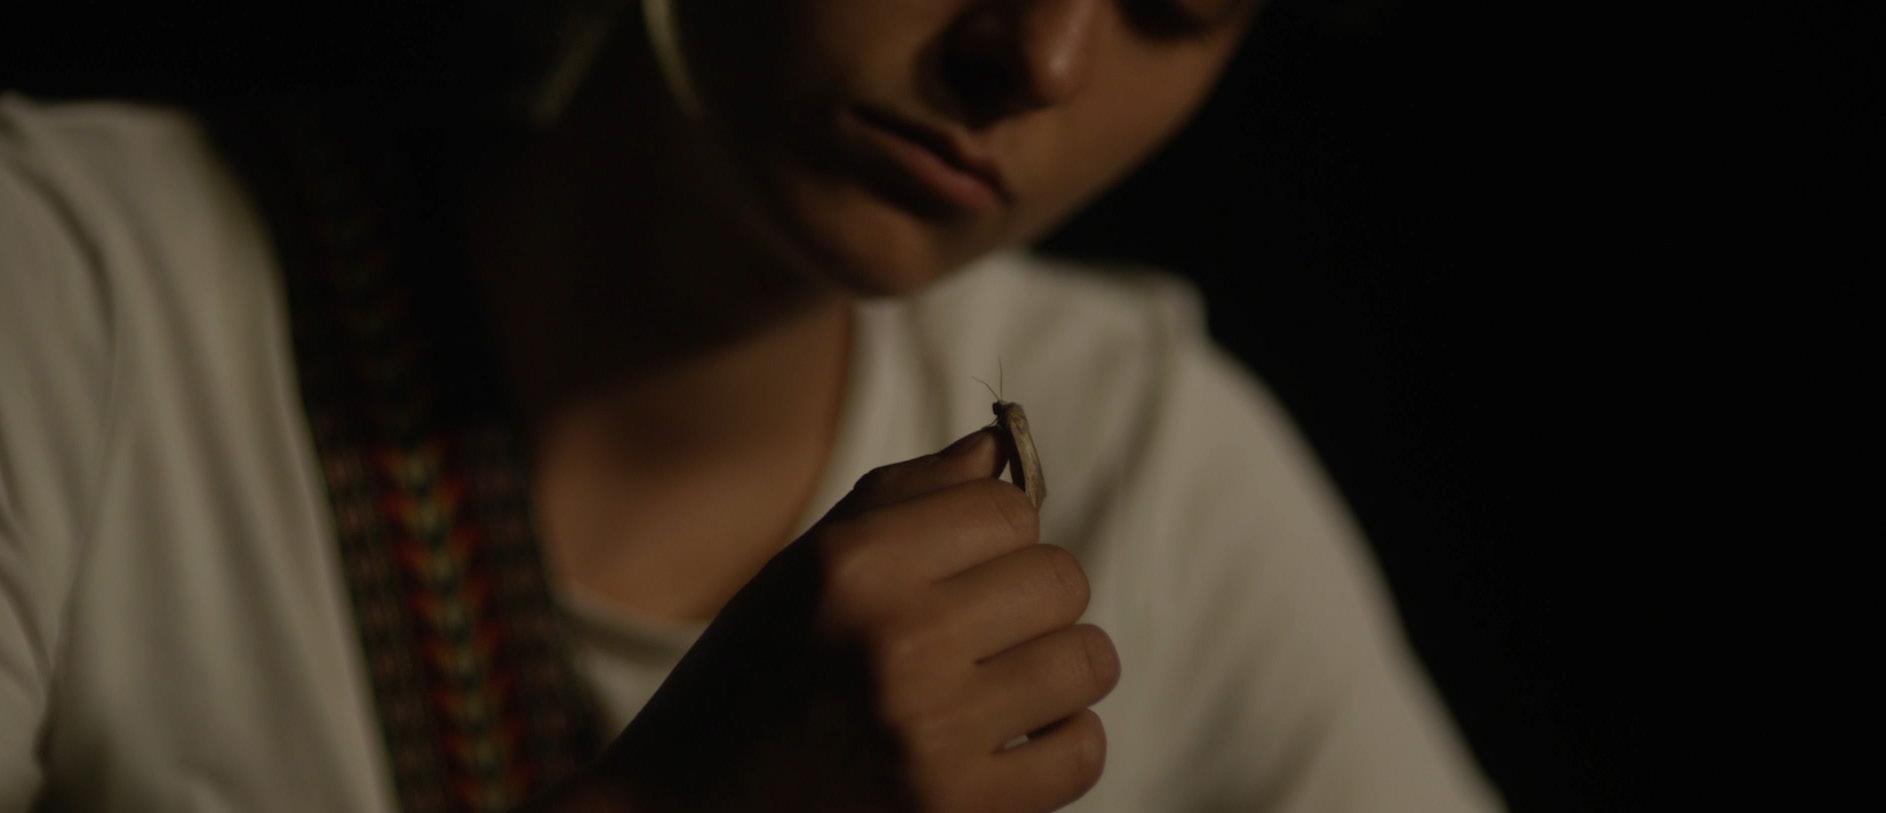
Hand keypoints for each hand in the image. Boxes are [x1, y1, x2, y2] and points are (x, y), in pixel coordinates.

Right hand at [597, 428, 1119, 811]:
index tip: (970, 564)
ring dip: (1058, 667)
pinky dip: (1060, 743)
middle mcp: (895, 641)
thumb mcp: (803, 568)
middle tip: (985, 628)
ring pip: (1087, 661)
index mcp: (851, 565)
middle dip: (1034, 597)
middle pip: (1060, 579)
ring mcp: (931, 734)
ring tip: (1003, 681)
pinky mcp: (956, 810)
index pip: (1009, 508)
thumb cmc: (750, 678)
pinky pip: (1081, 752)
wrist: (685, 812)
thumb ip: (903, 498)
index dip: (999, 532)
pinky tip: (1011, 740)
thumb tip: (999, 445)